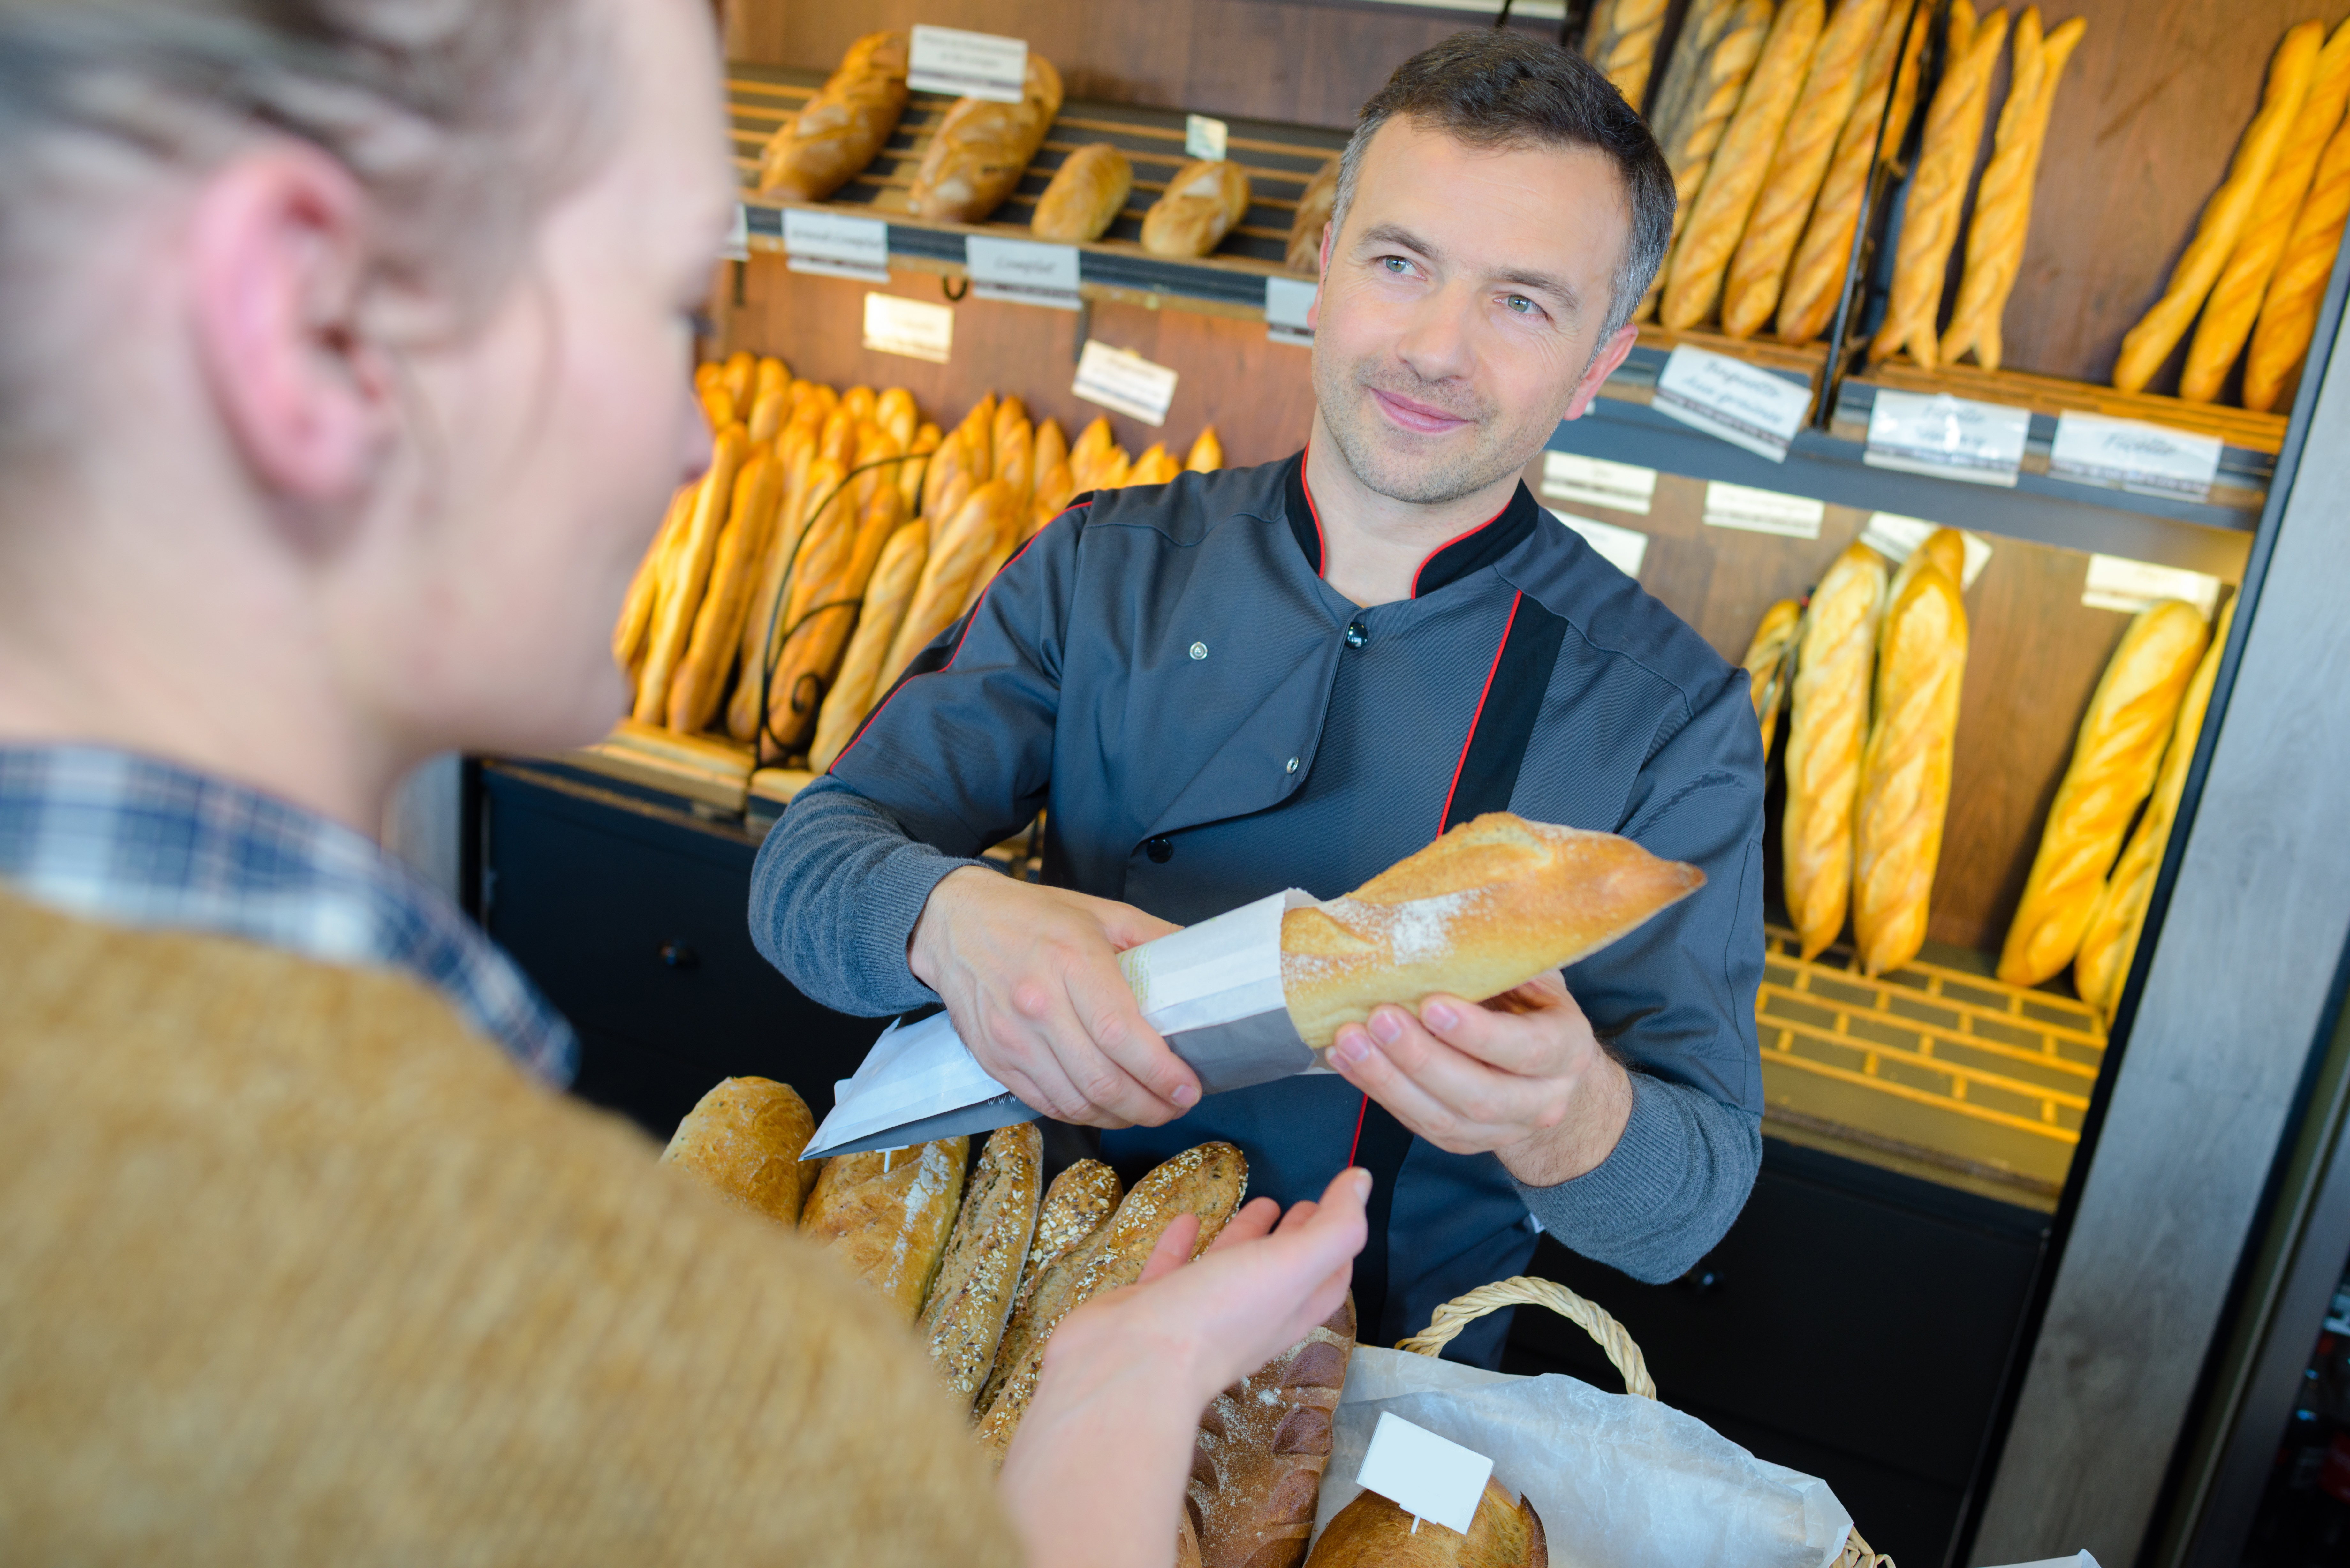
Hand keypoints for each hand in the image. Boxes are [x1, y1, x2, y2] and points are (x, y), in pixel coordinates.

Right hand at [908, 866, 1196, 1127]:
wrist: (954, 923)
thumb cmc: (1030, 916)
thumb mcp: (1100, 911)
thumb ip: (1153, 937)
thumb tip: (1200, 962)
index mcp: (1071, 961)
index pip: (1120, 1034)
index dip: (1159, 1071)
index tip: (1188, 1087)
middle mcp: (1038, 1005)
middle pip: (1101, 1079)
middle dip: (1150, 1106)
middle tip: (1177, 1105)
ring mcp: (1013, 1038)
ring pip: (1075, 1101)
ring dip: (1120, 1117)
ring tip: (1148, 1111)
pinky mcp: (995, 1060)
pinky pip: (1046, 1103)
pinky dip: (1082, 1115)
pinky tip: (1106, 1108)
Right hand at [998, 1169, 1371, 1567]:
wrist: (1130, 1366)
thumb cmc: (1217, 1317)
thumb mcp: (1292, 1266)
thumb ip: (1334, 1227)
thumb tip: (1362, 1181)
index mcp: (1287, 1312)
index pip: (1328, 1276)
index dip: (1340, 1240)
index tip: (1343, 1202)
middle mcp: (1247, 1316)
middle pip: (1283, 1272)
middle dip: (1298, 1237)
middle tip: (1304, 1204)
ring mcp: (1197, 1314)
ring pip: (1230, 1268)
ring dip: (1247, 1236)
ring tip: (1260, 1203)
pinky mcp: (1150, 1308)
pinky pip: (1172, 1269)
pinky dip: (1182, 1243)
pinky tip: (1185, 1218)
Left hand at [1326, 971, 1632, 1186]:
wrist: (1550, 1077)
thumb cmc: (1534, 1011)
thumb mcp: (1537, 981)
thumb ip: (1508, 966)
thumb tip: (1455, 932)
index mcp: (1566, 1052)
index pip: (1526, 1049)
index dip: (1477, 1032)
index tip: (1431, 1004)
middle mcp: (1540, 1101)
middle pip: (1478, 1094)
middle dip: (1422, 1058)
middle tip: (1378, 1020)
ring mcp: (1501, 1130)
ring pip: (1441, 1119)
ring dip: (1388, 1080)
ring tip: (1348, 1041)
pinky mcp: (1463, 1142)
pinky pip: (1415, 1124)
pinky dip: (1375, 1091)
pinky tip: (1345, 1061)